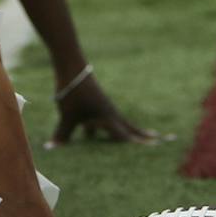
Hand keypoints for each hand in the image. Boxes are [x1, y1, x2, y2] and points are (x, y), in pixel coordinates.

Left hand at [49, 73, 170, 145]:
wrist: (71, 67)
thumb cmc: (72, 92)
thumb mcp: (67, 116)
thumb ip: (63, 134)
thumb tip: (52, 149)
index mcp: (108, 118)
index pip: (126, 136)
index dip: (141, 143)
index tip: (158, 146)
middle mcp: (110, 113)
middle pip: (131, 128)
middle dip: (145, 135)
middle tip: (163, 139)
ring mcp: (104, 107)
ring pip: (120, 122)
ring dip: (131, 130)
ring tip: (147, 134)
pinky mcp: (96, 103)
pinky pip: (106, 119)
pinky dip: (109, 127)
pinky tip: (98, 131)